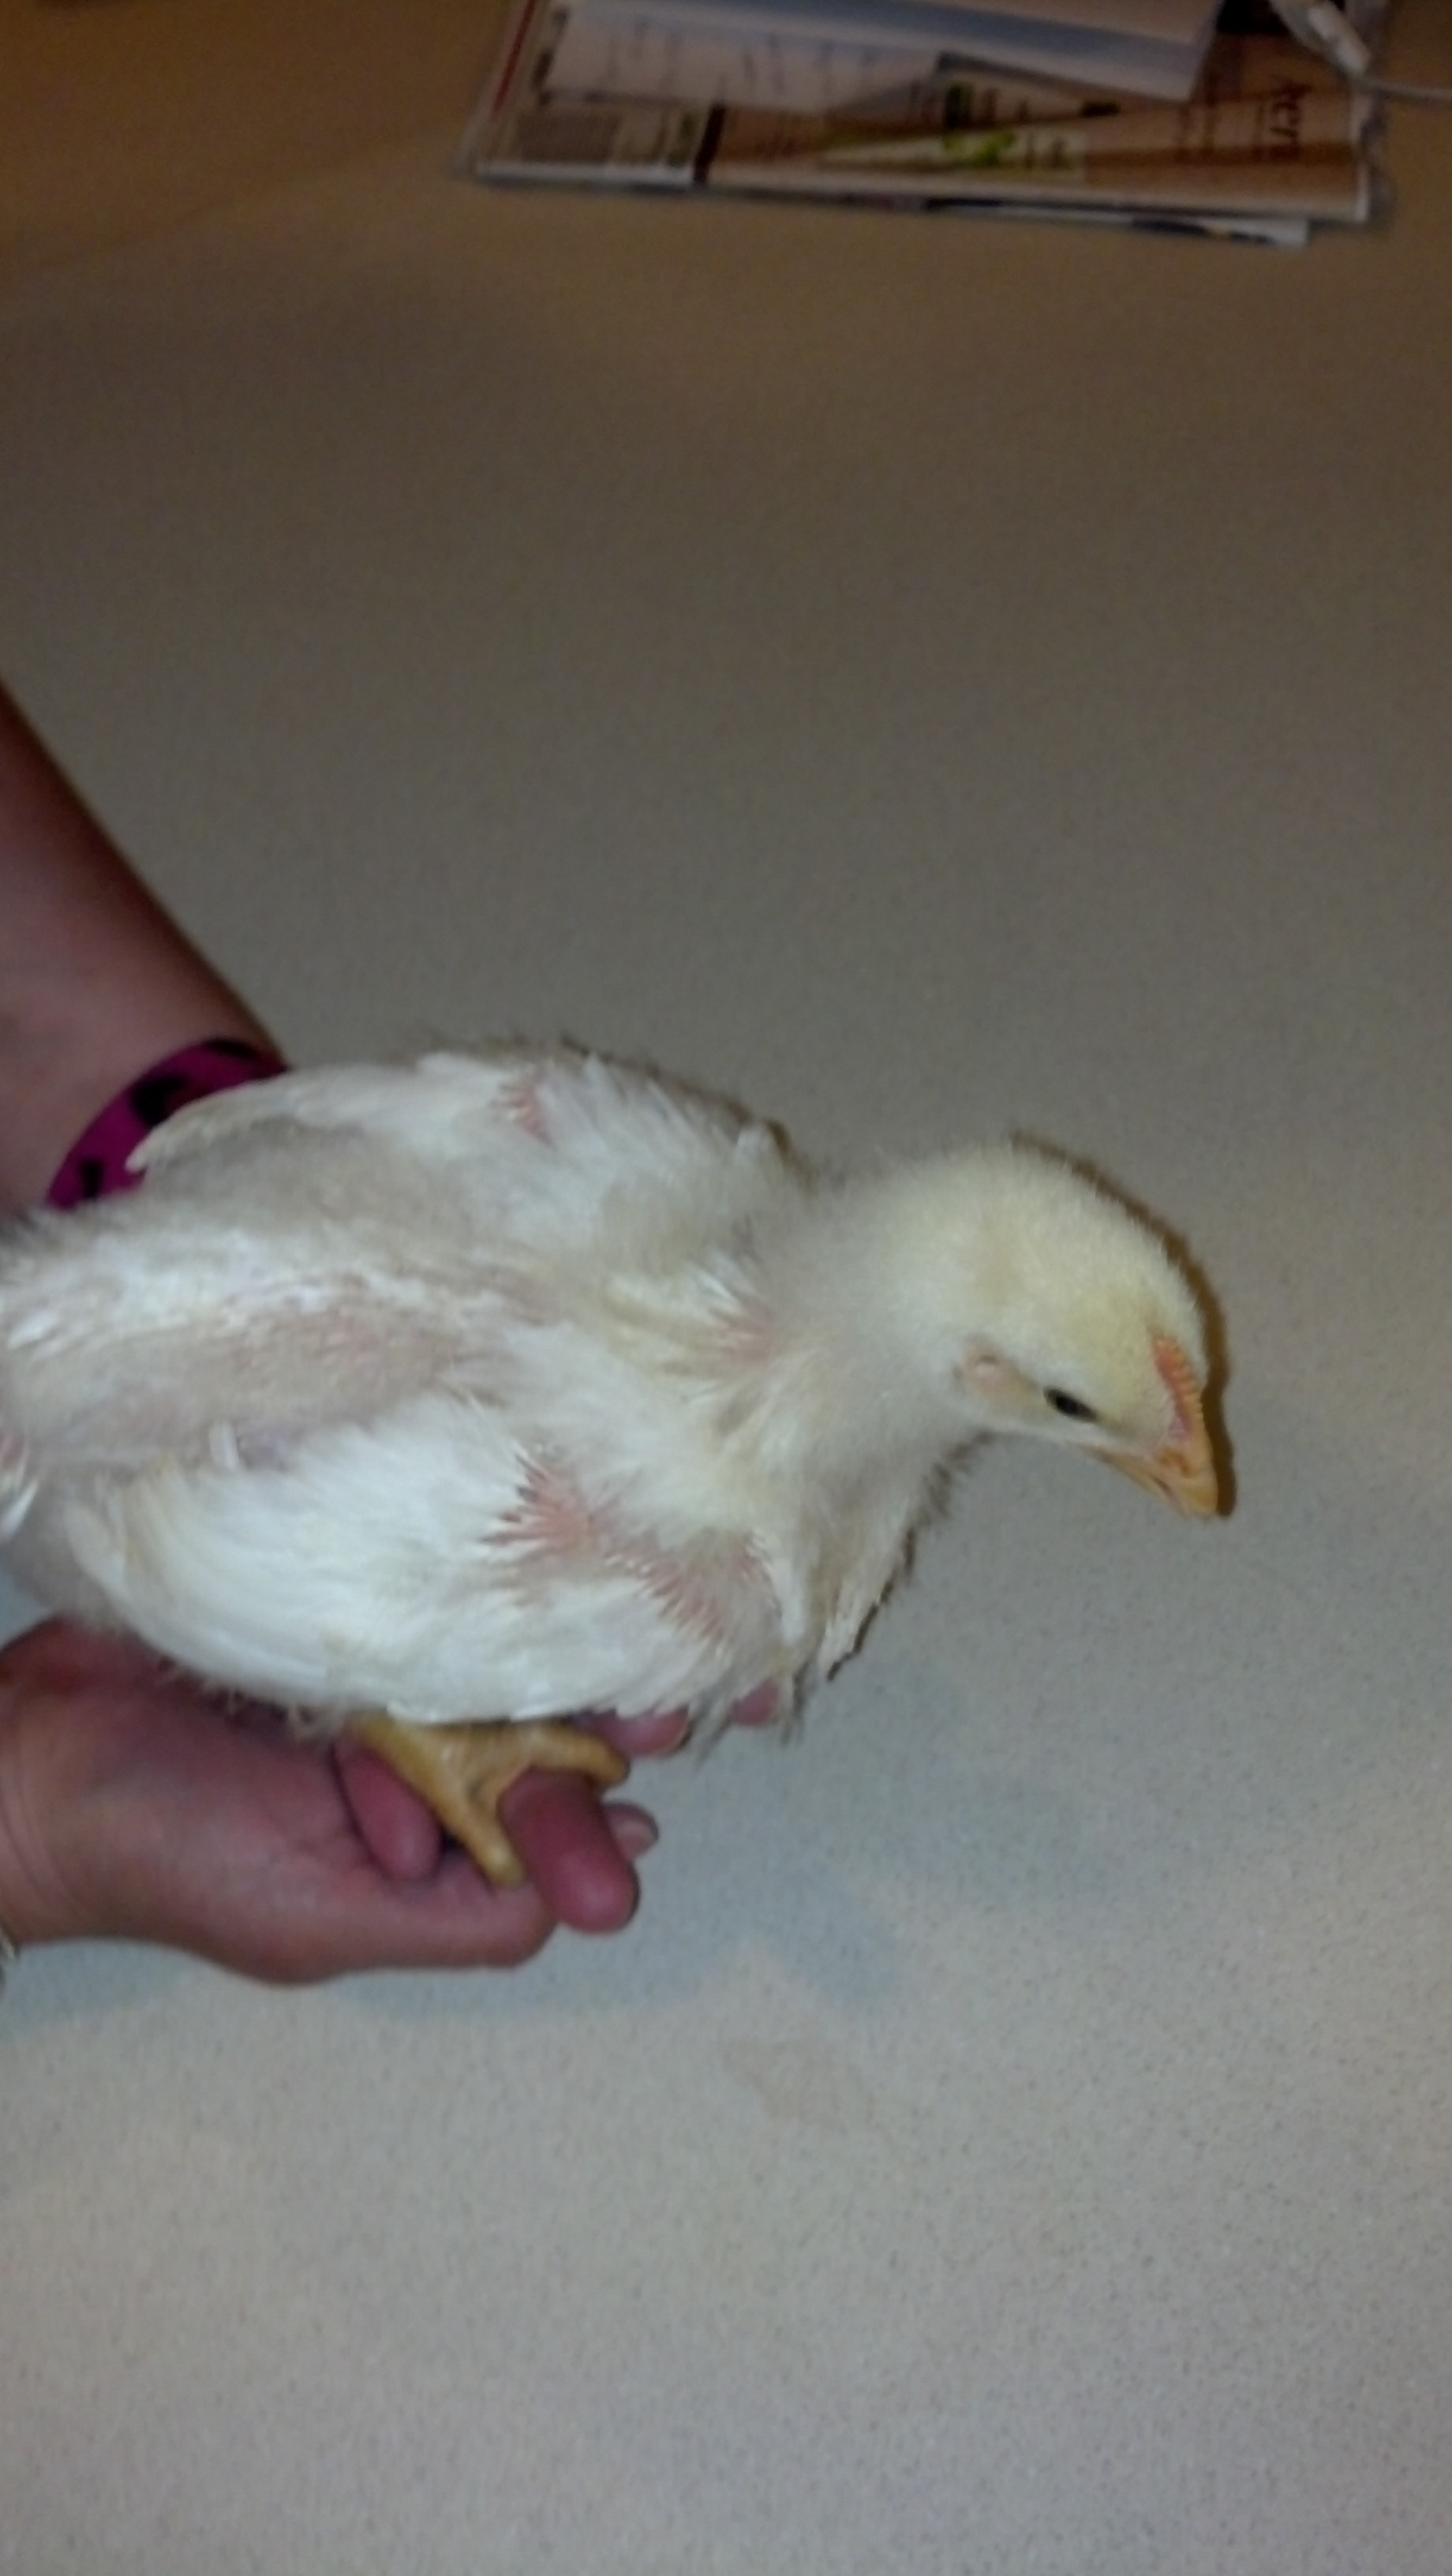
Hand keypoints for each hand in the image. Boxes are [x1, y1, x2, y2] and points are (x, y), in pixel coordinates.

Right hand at [0, 1621, 666, 1981]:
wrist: (25, 1762)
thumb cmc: (164, 1857)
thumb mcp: (325, 1919)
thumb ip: (455, 1920)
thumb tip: (586, 1901)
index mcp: (415, 1838)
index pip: (536, 1812)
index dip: (601, 1784)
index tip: (662, 1740)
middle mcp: (404, 1755)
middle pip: (524, 1716)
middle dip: (591, 1694)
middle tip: (658, 1668)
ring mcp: (365, 1674)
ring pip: (477, 1646)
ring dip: (529, 1629)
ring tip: (602, 1598)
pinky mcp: (321, 1604)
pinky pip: (406, 1585)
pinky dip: (449, 1575)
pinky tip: (500, 1546)